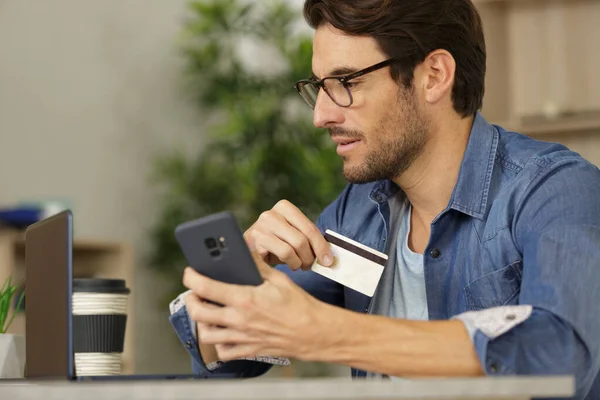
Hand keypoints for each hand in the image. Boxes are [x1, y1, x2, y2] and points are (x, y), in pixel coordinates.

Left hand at [182, 252, 332, 361]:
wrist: (314, 331)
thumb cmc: (299, 305)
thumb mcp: (278, 280)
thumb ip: (258, 266)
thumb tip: (246, 250)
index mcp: (245, 299)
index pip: (206, 287)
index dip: (192, 278)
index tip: (189, 273)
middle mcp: (239, 320)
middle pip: (199, 313)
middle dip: (191, 301)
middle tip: (195, 294)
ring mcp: (242, 337)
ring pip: (206, 334)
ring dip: (201, 323)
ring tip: (206, 313)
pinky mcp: (249, 350)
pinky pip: (223, 351)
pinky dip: (218, 343)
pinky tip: (222, 333)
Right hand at [244, 199, 332, 269]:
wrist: (250, 251)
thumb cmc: (276, 244)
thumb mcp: (293, 236)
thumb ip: (309, 239)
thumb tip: (329, 255)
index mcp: (284, 207)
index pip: (309, 227)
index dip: (321, 245)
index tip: (329, 260)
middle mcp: (271, 214)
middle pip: (302, 239)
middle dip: (311, 256)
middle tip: (311, 265)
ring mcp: (261, 227)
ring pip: (294, 247)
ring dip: (300, 261)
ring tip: (299, 264)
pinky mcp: (255, 241)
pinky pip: (283, 254)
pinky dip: (291, 263)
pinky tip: (288, 264)